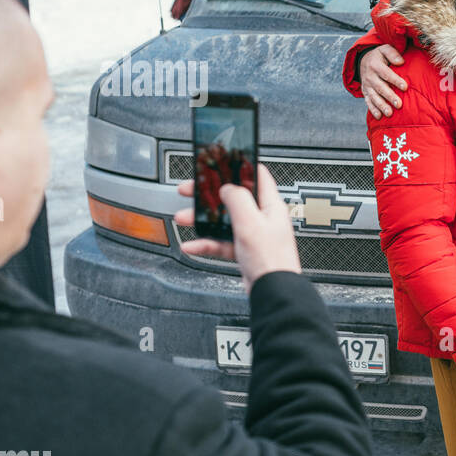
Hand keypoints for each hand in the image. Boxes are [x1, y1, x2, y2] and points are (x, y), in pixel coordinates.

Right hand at [174, 164, 300, 292]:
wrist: (273, 291)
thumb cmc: (271, 259)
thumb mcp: (251, 222)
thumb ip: (238, 200)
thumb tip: (228, 188)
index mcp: (270, 205)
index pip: (256, 175)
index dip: (237, 167)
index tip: (218, 164)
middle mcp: (262, 217)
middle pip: (232, 197)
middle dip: (208, 194)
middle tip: (189, 190)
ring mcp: (253, 234)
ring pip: (223, 220)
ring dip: (202, 219)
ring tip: (183, 217)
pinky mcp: (244, 250)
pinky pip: (221, 243)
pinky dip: (205, 243)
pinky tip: (191, 245)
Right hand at [359, 44, 407, 117]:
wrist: (363, 60)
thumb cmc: (380, 56)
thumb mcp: (384, 49)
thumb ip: (392, 53)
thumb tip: (401, 61)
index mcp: (375, 65)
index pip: (386, 73)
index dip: (395, 80)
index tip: (405, 87)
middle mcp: (370, 76)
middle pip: (380, 87)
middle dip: (389, 96)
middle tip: (399, 104)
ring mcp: (367, 85)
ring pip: (374, 97)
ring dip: (381, 106)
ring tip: (389, 113)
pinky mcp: (365, 92)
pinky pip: (368, 102)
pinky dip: (373, 110)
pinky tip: (379, 117)